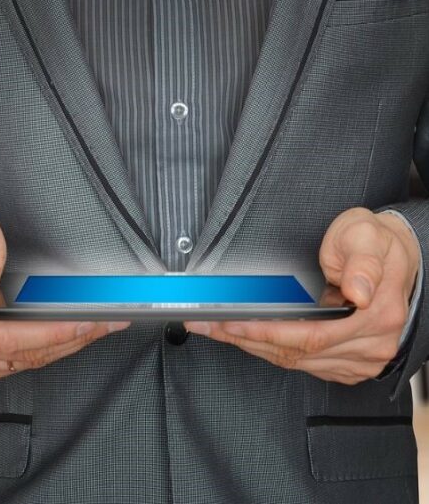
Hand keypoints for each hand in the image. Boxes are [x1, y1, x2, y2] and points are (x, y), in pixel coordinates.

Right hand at [0, 204, 127, 381]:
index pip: (6, 334)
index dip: (52, 332)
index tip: (86, 321)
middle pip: (19, 353)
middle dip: (69, 339)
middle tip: (106, 323)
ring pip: (20, 363)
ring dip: (61, 348)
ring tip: (95, 328)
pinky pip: (12, 367)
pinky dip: (43, 353)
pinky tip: (66, 338)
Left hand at [186, 207, 420, 384]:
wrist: (395, 256)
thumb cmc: (376, 243)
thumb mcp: (366, 236)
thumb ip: (362, 262)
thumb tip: (359, 292)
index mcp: (377, 315)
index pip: (311, 336)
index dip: (266, 332)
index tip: (231, 323)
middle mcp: (371, 344)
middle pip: (296, 352)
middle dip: (244, 337)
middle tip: (207, 324)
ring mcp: (361, 358)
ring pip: (294, 362)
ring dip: (251, 346)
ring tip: (215, 329)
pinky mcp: (348, 364)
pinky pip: (302, 364)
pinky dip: (269, 351)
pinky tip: (245, 337)